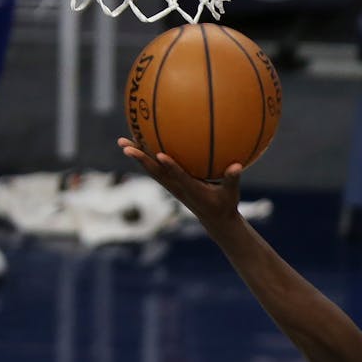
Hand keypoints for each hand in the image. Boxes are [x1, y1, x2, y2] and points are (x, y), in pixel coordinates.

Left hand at [118, 137, 243, 225]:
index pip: (179, 177)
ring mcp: (172, 186)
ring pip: (151, 170)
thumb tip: (237, 165)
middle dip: (140, 159)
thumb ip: (233, 179)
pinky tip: (140, 144)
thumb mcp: (232, 194)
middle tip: (125, 145)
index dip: (170, 167)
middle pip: (155, 172)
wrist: (215, 220)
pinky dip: (146, 157)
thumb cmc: (225, 205)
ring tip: (123, 142)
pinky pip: (156, 169)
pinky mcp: (171, 184)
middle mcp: (177, 187)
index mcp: (192, 190)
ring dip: (137, 157)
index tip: (161, 155)